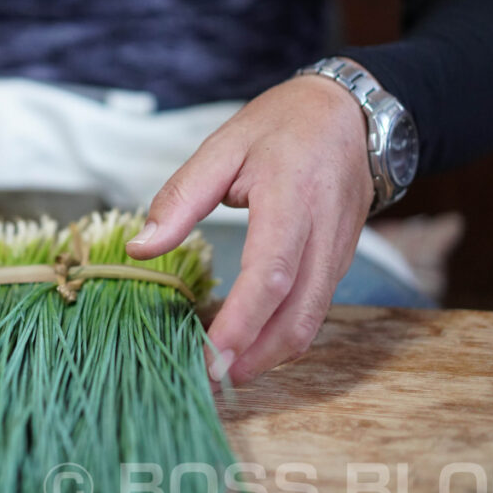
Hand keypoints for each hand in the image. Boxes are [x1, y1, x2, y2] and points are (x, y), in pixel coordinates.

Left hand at [126, 75, 372, 382]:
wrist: (352, 114)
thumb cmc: (284, 125)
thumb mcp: (223, 146)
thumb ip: (181, 198)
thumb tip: (141, 248)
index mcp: (292, 199)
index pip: (271, 274)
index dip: (240, 322)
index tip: (208, 354)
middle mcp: (323, 234)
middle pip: (297, 315)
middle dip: (255, 356)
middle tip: (208, 378)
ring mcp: (338, 252)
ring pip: (311, 321)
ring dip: (270, 355)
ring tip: (224, 369)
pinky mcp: (340, 262)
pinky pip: (315, 309)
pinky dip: (283, 335)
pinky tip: (250, 342)